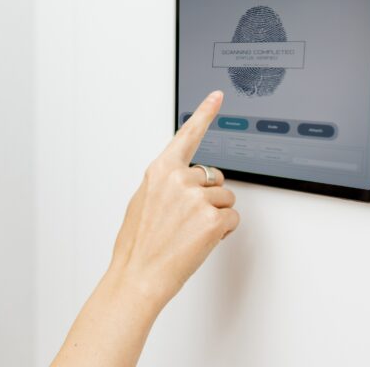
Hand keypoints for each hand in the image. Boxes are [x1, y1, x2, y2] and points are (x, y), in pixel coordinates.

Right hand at [109, 90, 238, 306]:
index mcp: (160, 171)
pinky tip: (199, 241)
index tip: (217, 96)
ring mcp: (197, 198)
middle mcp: (179, 179)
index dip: (205, 113)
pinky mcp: (213, 219)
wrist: (138, 275)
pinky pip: (232, 218)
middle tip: (185, 220)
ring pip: (226, 199)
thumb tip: (183, 182)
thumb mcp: (143, 202)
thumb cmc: (137, 244)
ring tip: (188, 233)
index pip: (188, 135)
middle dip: (207, 196)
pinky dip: (222, 231)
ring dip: (215, 215)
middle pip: (214, 177)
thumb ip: (165, 184)